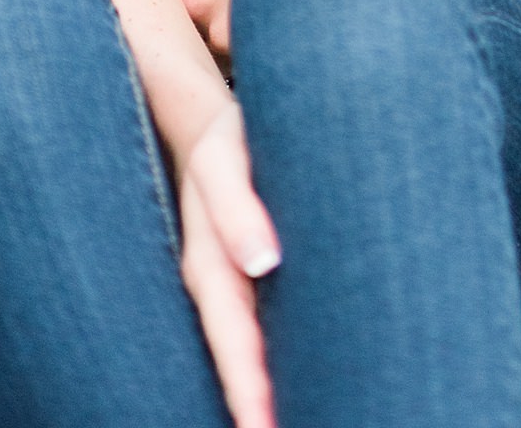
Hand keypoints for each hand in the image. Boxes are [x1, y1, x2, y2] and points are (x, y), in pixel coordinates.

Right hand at [178, 103, 280, 427]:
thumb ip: (237, 207)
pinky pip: (268, 326)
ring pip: (256, 350)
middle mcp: (222, 285)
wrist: (218, 123)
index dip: (249, 393)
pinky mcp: (257, 274)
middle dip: (260, 407)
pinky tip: (312, 375)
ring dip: (273, 390)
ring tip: (307, 421)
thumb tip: (264, 262)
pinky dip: (283, 357)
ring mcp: (238, 283)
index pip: (234, 344)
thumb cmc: (227, 138)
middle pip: (242, 362)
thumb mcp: (225, 160)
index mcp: (208, 266)